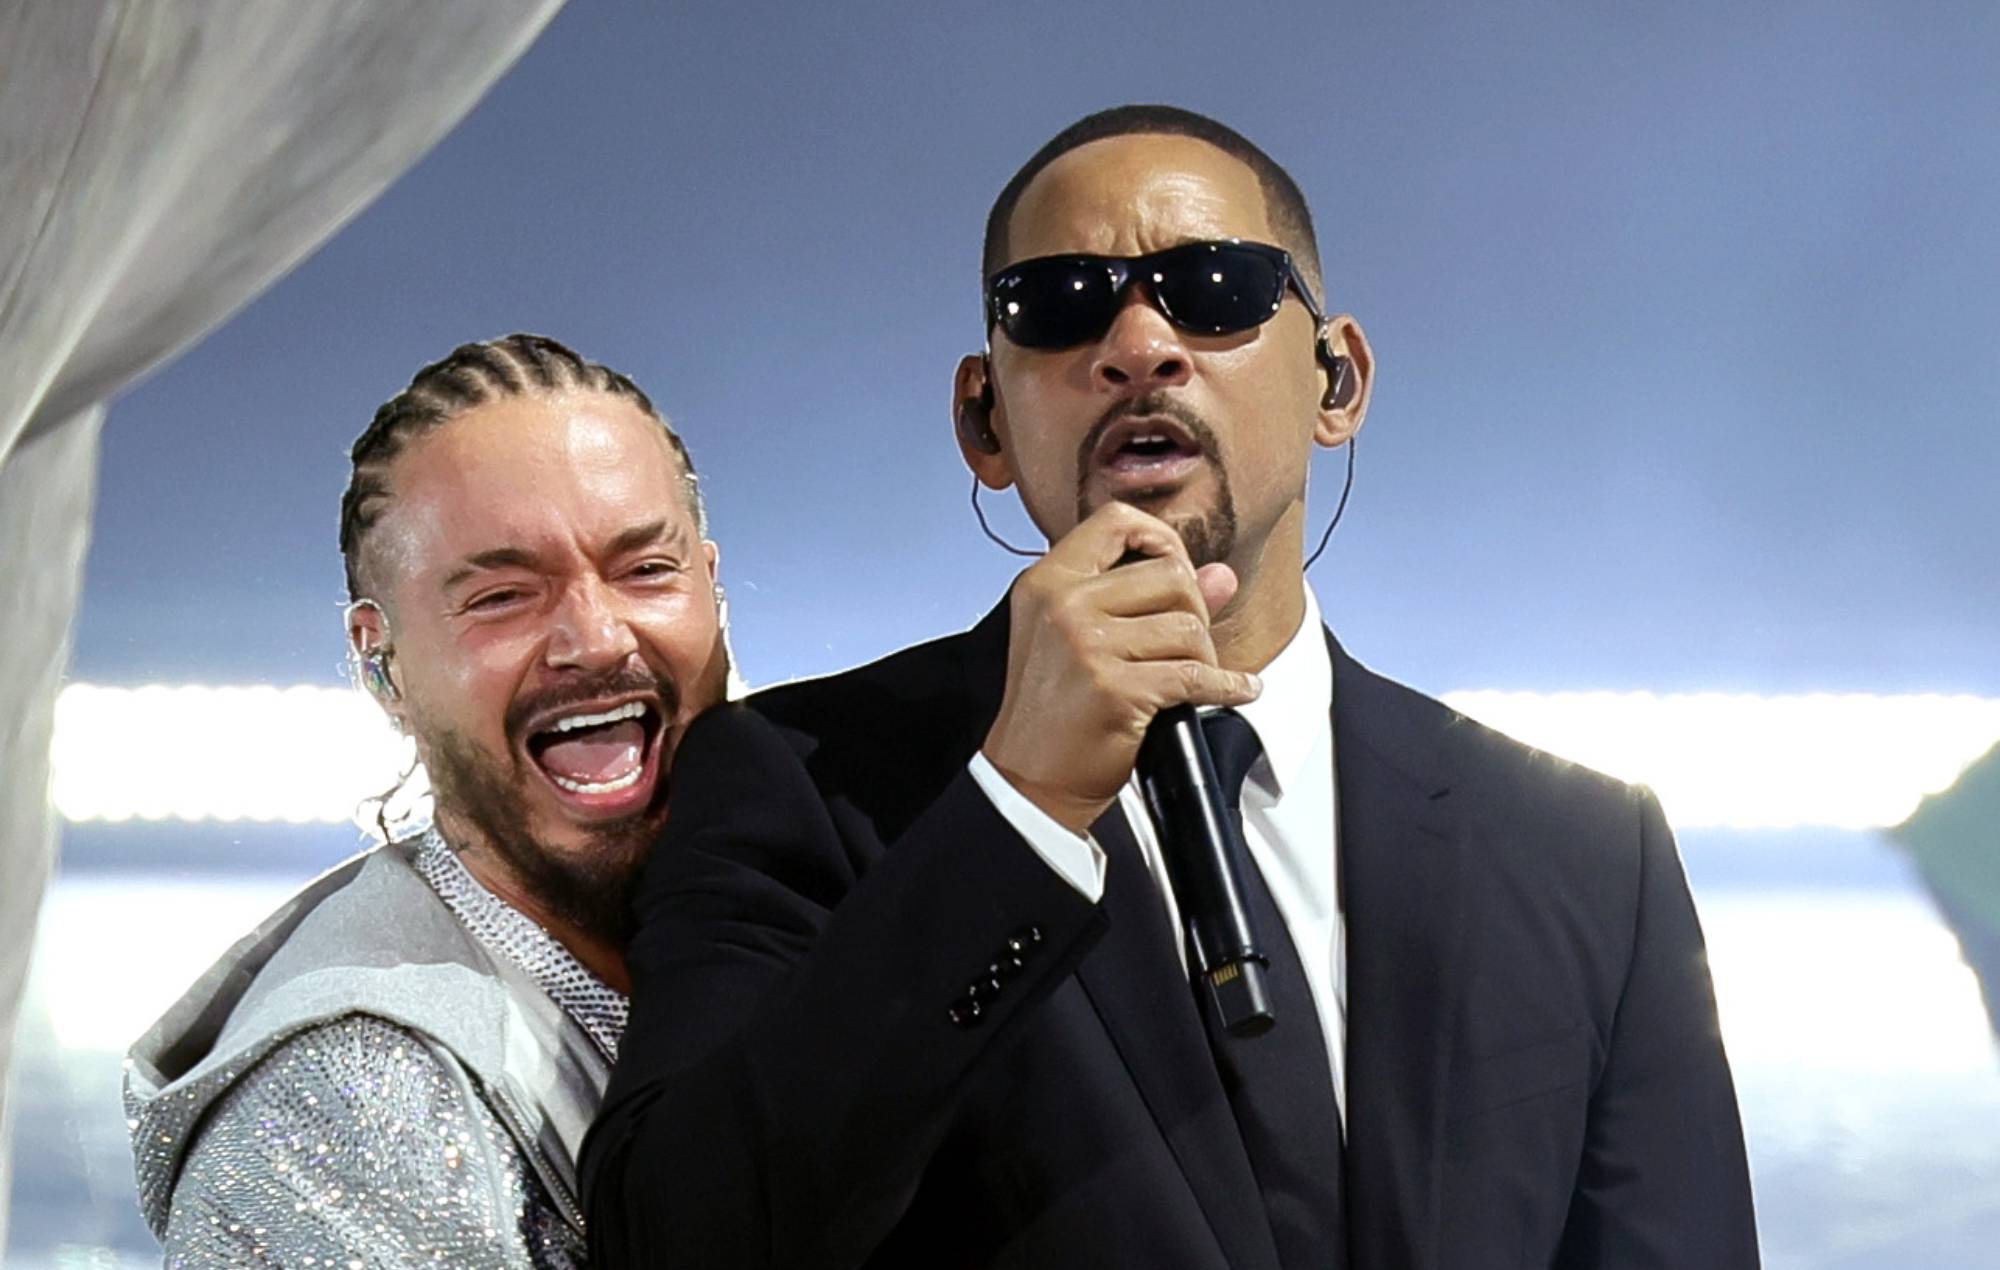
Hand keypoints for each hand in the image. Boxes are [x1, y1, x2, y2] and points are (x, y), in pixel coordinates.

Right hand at [982, 502, 1260, 834]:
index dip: (1161, 538)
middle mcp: (1063, 605)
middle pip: (1170, 574)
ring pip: (1189, 626)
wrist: (1028, 779)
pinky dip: (1228, 686)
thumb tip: (1220, 575)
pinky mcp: (1116, 689)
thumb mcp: (1081, 638)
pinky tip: (1236, 691)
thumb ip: (1148, 598)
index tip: (1179, 566)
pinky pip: (1197, 675)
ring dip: (1204, 656)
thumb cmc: (1051, 711)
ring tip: (1191, 677)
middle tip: (1185, 644)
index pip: (1115, 521)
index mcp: (1047, 582)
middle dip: (1195, 611)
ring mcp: (1088, 646)